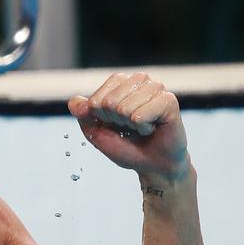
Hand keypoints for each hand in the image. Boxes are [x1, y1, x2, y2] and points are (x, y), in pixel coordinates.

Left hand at [68, 72, 189, 180]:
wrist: (152, 164)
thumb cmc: (125, 145)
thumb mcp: (96, 132)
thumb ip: (84, 115)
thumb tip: (74, 103)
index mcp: (120, 82)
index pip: (97, 98)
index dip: (102, 118)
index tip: (116, 124)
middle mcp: (139, 80)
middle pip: (109, 102)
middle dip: (116, 121)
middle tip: (131, 127)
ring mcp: (156, 88)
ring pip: (125, 108)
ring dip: (131, 125)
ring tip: (142, 126)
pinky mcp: (169, 100)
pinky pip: (141, 115)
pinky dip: (143, 127)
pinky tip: (152, 128)